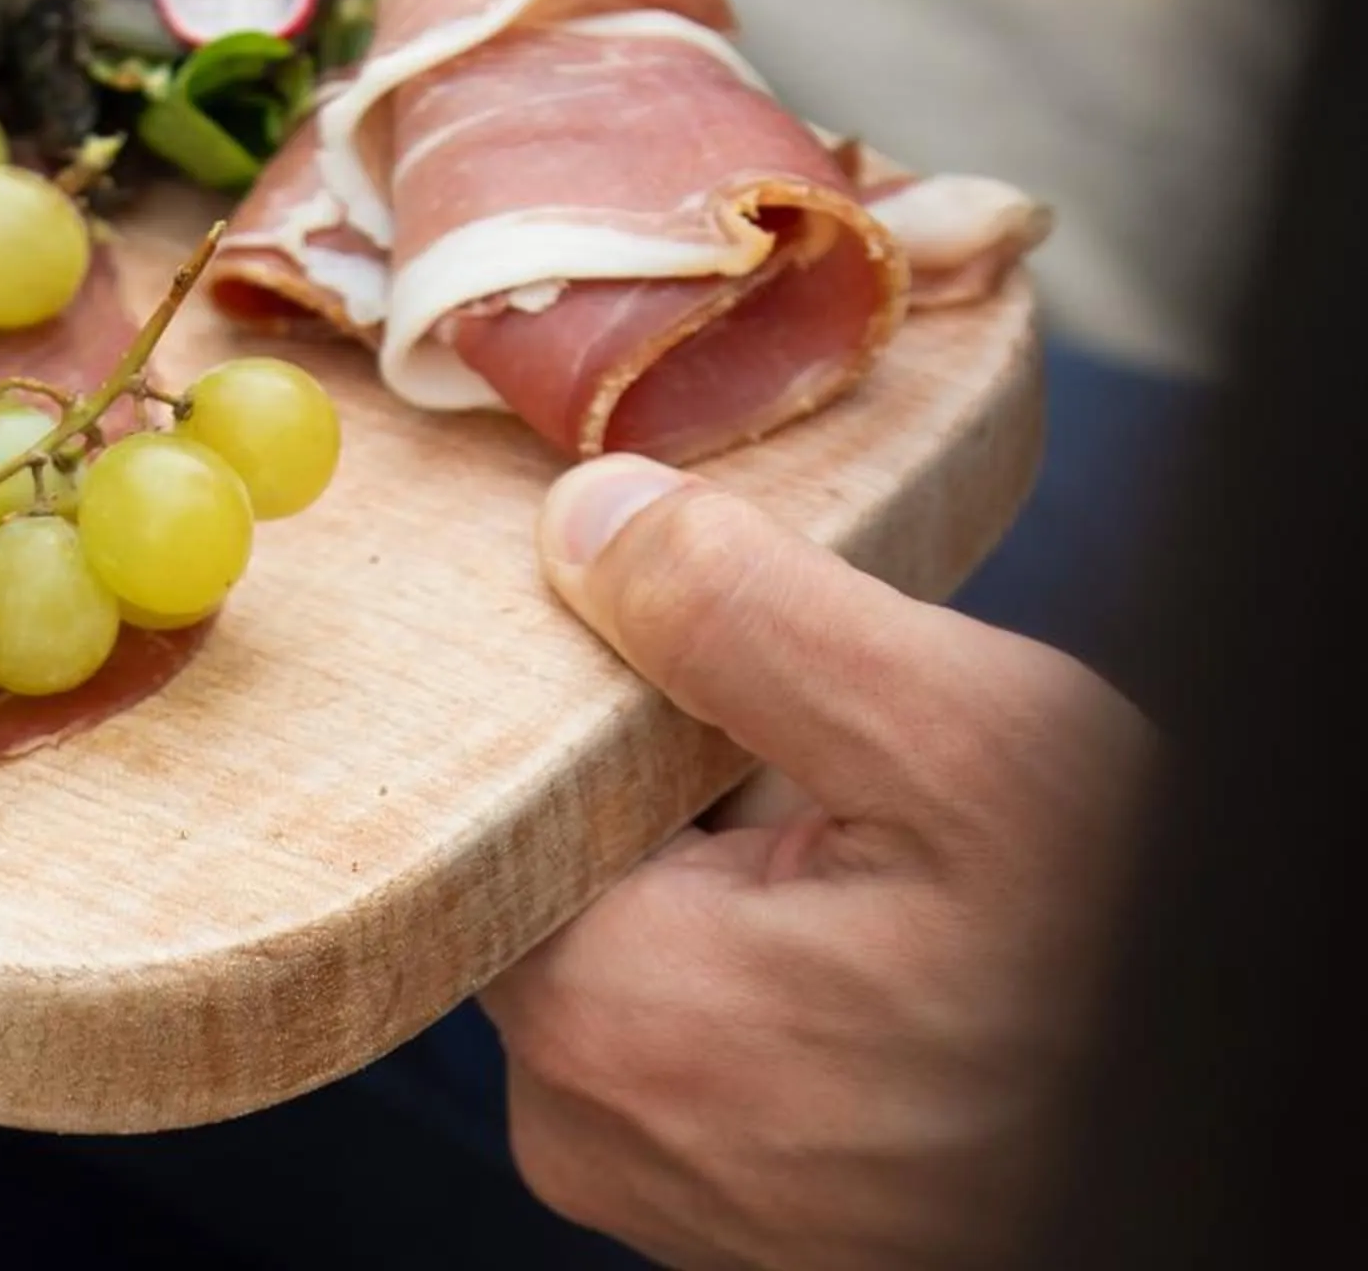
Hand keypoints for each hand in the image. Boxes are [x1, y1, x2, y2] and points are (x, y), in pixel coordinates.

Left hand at [481, 456, 1153, 1270]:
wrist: (1216, 1164)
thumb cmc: (1127, 1009)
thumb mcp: (977, 753)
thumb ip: (758, 620)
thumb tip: (594, 518)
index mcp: (596, 1009)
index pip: (503, 787)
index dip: (609, 698)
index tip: (710, 665)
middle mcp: (587, 1118)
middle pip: (574, 862)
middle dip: (692, 793)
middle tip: (833, 781)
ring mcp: (663, 1181)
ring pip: (651, 946)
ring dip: (748, 882)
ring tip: (880, 875)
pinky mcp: (736, 1212)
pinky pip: (717, 1036)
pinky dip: (787, 976)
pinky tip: (891, 958)